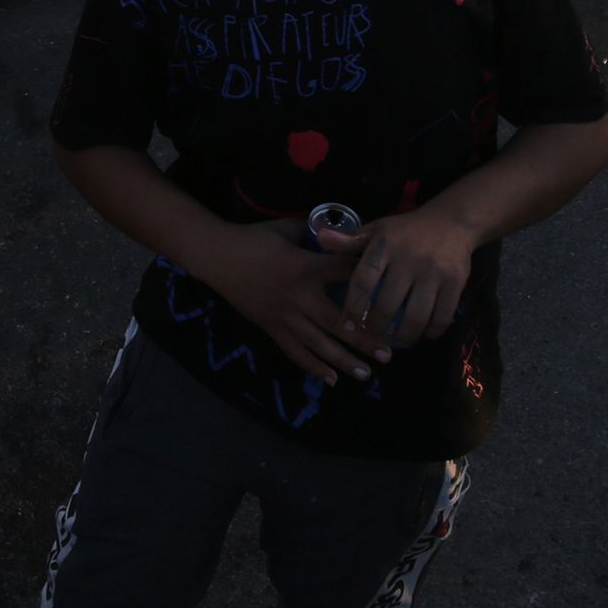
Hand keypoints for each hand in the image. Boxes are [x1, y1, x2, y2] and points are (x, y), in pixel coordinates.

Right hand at [203, 217, 394, 382]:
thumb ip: (312, 231)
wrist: (217, 257)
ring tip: (366, 374)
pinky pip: (295, 352)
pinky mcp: (271, 328)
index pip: (344, 275)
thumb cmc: (252, 239)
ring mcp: (284, 316)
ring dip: (344, 360)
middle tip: (387, 354)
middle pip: (337, 322)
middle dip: (364, 340)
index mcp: (304, 267)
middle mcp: (298, 296)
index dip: (368, 281)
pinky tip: (331, 379)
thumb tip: (336, 231)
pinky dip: (313, 367)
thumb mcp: (285, 228)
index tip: (390, 293)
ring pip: (318, 344)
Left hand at [340, 209, 477, 347]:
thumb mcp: (376, 230)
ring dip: (403, 336)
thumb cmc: (405, 230)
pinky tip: (422, 333)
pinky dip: (430, 332)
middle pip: (387, 305)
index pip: (363, 280)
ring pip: (415, 317)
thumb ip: (349, 241)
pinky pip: (441, 318)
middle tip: (371, 335)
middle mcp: (410, 259)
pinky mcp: (455, 283)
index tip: (347, 325)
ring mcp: (434, 272)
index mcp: (385, 245)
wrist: (452, 221)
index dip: (353, 307)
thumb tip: (320, 237)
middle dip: (376, 327)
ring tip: (395, 339)